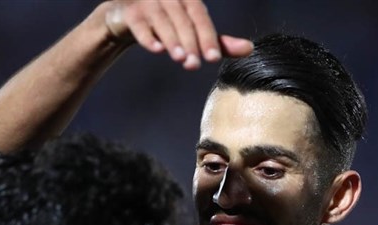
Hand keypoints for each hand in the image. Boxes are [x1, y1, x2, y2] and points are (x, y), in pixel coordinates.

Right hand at [102, 0, 252, 68]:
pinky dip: (147, 37)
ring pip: (162, 21)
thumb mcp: (193, 32)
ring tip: (180, 58)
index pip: (200, 17)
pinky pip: (139, 24)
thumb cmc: (168, 25)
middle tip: (195, 65)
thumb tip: (250, 49)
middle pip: (183, 20)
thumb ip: (218, 42)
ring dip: (172, 40)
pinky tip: (157, 50)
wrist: (127, 17)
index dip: (207, 37)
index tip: (213, 58)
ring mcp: (148, 2)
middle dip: (190, 43)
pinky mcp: (130, 12)